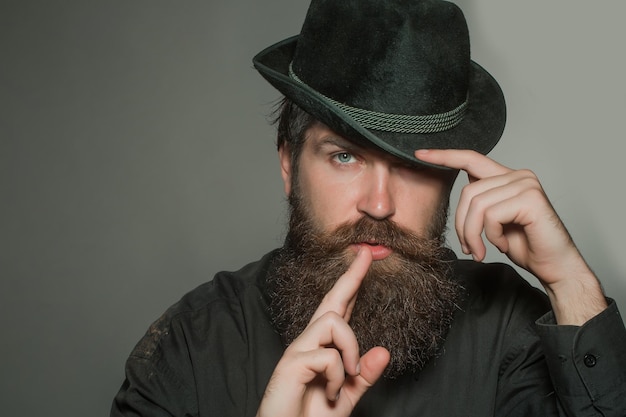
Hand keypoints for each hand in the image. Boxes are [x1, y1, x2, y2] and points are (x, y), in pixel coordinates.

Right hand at [256, 247, 389, 416]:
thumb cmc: (311, 416)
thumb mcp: (347, 396)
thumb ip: (363, 376)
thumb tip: (384, 351)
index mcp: (322, 347)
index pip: (339, 309)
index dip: (352, 284)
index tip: (364, 259)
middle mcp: (308, 342)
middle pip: (332, 301)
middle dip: (352, 276)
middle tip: (368, 252)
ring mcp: (298, 350)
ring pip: (334, 322)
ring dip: (350, 350)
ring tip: (347, 377)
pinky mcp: (291, 362)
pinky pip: (328, 355)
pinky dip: (339, 377)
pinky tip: (332, 393)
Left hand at [415, 149, 606, 323]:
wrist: (555, 267)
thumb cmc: (525, 245)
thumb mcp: (494, 221)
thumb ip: (480, 202)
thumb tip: (462, 190)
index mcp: (508, 177)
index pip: (471, 158)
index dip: (444, 156)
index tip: (420, 153)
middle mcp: (519, 175)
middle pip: (468, 191)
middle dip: (461, 224)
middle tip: (469, 247)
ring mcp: (526, 184)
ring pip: (476, 204)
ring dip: (472, 234)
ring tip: (480, 250)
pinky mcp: (530, 199)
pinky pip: (491, 216)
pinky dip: (491, 236)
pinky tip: (503, 244)